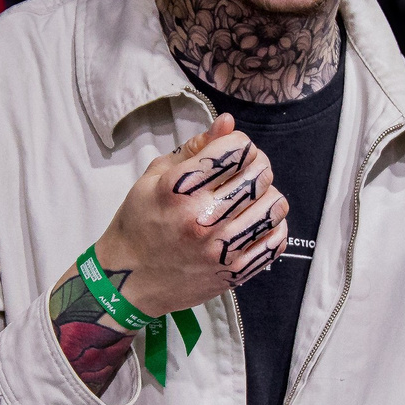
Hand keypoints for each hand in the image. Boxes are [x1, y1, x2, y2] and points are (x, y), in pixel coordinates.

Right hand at [93, 113, 287, 316]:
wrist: (128, 282)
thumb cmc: (139, 224)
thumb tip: (227, 123)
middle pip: (260, 174)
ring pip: (275, 205)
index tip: (231, 150)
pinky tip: (255, 222)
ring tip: (251, 197)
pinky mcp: (235, 273)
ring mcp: (221, 249)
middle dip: (256, 164)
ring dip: (267, 194)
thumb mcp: (153, 178)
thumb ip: (194, 149)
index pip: (236, 150)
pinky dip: (273, 226)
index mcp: (178, 190)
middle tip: (244, 170)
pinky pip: (276, 240)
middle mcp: (202, 218)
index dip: (239, 143)